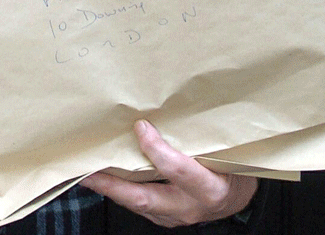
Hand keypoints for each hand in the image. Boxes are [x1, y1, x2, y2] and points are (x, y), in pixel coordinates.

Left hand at [79, 121, 257, 228]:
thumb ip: (199, 136)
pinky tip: (106, 177)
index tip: (140, 126)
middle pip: (144, 198)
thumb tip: (167, 106)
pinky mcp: (165, 218)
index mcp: (209, 187)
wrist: (237, 198)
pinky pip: (139, 205)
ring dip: (111, 188)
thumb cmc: (232, 168)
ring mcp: (175, 217)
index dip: (156, 149)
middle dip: (112, 185)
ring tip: (87, 171)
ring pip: (137, 204)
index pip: (178, 169)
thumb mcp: (224, 151)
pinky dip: (121, 191)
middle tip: (88, 169)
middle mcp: (189, 207)